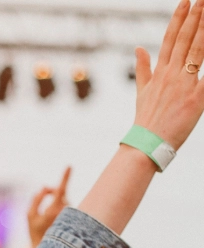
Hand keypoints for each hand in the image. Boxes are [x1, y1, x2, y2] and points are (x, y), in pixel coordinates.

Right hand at [27, 168, 71, 247]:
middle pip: (60, 192)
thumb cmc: (36, 232)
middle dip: (52, 191)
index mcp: (54, 209)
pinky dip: (59, 207)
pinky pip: (65, 205)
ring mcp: (70, 213)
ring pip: (63, 199)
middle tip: (45, 190)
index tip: (69, 166)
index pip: (60, 190)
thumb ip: (36, 199)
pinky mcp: (72, 216)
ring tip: (48, 212)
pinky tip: (54, 217)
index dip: (65, 177)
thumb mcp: (30, 215)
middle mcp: (65, 210)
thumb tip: (44, 187)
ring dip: (55, 200)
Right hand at [133, 0, 203, 149]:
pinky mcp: (196, 98)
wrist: (147, 145)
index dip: (178, 19)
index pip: (169, 40)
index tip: (185, 2)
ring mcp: (184, 85)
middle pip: (185, 40)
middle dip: (195, 17)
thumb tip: (138, 48)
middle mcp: (171, 75)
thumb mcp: (142, 93)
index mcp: (159, 74)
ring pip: (197, 50)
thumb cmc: (146, 122)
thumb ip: (143, 69)